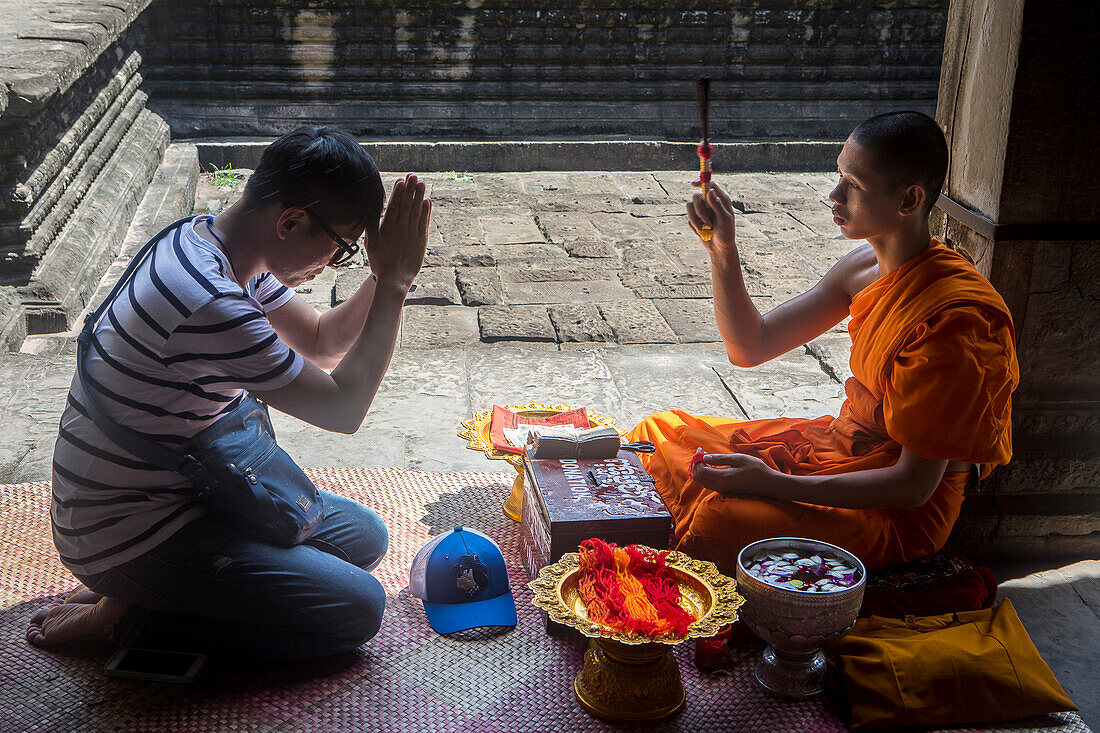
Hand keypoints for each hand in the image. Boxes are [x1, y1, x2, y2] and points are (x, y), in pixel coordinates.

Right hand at [366, 174, 430, 288]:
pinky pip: (424, 223)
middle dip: (410, 190)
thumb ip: (370, 227)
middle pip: (406, 206)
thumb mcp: (370, 244)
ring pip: (416, 212)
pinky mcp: (421, 241)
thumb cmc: (380, 262)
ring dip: (419, 197)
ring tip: (421, 183)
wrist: (395, 280)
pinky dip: (426, 212)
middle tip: (413, 176)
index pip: (394, 206)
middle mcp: (401, 229)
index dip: (398, 193)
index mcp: (387, 229)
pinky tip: (427, 201)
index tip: (401, 181)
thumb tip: (368, 211)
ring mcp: (412, 235)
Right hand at [686, 181, 736, 259]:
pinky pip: (688, 219)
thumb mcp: (724, 219)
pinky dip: (695, 227)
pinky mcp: (695, 219)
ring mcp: (702, 211)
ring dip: (696, 220)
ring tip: (705, 229)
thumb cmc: (726, 233)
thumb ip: (717, 205)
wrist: (720, 248)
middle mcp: (710, 203)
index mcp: (720, 199)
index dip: (701, 182)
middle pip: (696, 196)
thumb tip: (710, 191)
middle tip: (707, 221)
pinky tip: (703, 232)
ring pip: (689, 207)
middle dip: (699, 210)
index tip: (693, 184)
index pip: (709, 185)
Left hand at [691, 452, 774, 495]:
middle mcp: (720, 487)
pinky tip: (712, 465)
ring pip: (702, 482)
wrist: (768, 484)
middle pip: (698, 477)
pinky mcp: (725, 490)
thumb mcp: (739, 459)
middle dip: (696, 464)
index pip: (701, 470)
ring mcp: (722, 490)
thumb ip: (720, 458)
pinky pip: (709, 484)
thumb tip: (705, 457)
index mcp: (722, 478)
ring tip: (706, 457)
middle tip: (701, 452)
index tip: (701, 449)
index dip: (698, 459)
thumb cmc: (756, 469)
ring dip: (700, 469)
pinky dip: (706, 474)